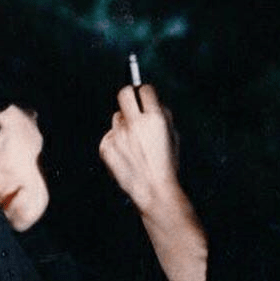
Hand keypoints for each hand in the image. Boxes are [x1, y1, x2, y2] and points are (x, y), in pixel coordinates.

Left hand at [99, 84, 178, 213]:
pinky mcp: (106, 147)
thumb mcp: (173, 136)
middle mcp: (135, 124)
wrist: (152, 190)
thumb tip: (150, 101)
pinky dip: (116, 141)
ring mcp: (118, 136)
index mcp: (155, 119)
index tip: (143, 94)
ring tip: (134, 143)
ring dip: (124, 124)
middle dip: (128, 94)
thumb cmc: (165, 165)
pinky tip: (126, 154)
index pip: (145, 90)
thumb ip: (162, 116)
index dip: (145, 92)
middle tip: (130, 100)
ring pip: (117, 118)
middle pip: (124, 93)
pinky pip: (109, 135)